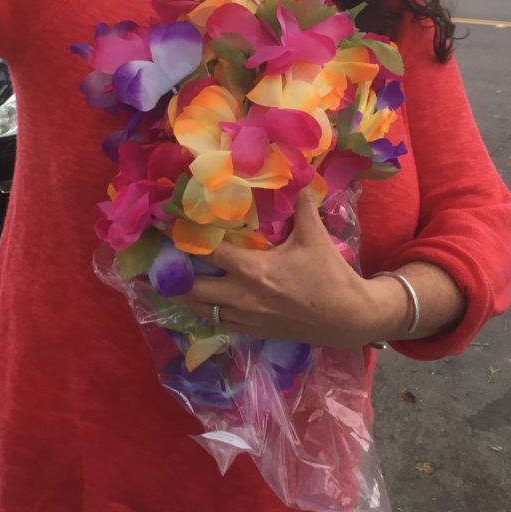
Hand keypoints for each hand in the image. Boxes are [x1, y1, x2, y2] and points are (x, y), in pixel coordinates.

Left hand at [173, 188, 387, 347]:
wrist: (349, 318)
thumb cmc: (330, 276)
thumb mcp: (315, 236)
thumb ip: (301, 206)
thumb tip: (297, 178)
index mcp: (253, 270)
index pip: (206, 253)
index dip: (180, 238)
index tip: (161, 226)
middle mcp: (243, 297)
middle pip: (192, 290)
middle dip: (176, 277)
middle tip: (167, 260)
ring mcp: (247, 319)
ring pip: (202, 312)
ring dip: (189, 297)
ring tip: (178, 281)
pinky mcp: (254, 333)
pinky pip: (220, 324)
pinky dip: (208, 313)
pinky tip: (207, 302)